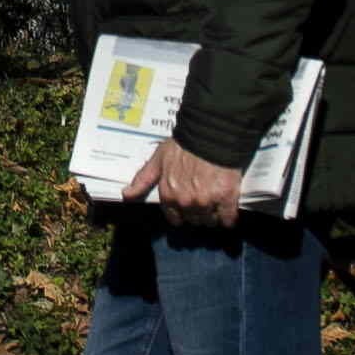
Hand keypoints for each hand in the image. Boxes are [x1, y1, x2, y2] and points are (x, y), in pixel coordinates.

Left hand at [123, 141, 249, 231]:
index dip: (182, 213)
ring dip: (212, 216)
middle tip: (204, 199)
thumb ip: (143, 179)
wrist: (210, 133)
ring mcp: (206, 202)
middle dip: (197, 213)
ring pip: (209, 221)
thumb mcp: (158, 159)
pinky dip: (228, 218)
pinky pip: (228, 219)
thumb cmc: (183, 144)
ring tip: (216, 202)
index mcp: (169, 194)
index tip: (188, 204)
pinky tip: (228, 210)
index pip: (175, 218)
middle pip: (193, 220)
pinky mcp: (226, 199)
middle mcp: (185, 202)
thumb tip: (126, 195)